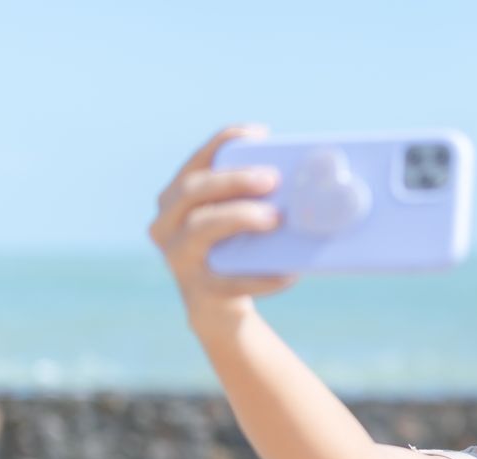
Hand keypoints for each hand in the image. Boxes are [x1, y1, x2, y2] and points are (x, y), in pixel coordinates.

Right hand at [147, 124, 298, 326]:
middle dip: (233, 180)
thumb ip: (255, 199)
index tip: (259, 133)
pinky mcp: (199, 289)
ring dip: (239, 217)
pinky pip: (231, 280)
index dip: (222, 142)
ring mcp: (178, 257)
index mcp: (176, 198)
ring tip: (275, 218)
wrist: (218, 307)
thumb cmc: (234, 250)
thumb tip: (309, 182)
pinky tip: (289, 274)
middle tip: (272, 179)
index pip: (197, 162)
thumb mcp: (237, 220)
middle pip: (194, 190)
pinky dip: (262, 277)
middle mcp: (166, 223)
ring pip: (201, 228)